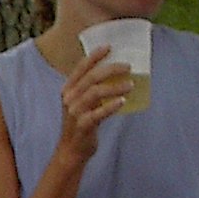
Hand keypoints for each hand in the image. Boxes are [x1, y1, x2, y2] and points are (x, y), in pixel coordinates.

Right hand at [58, 45, 133, 161]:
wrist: (71, 150)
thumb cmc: (81, 123)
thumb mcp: (81, 103)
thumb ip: (92, 89)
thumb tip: (117, 74)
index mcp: (68, 90)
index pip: (80, 68)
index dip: (94, 56)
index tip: (109, 47)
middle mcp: (69, 99)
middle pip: (91, 78)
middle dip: (111, 69)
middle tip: (128, 67)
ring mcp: (75, 112)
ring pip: (95, 92)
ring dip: (115, 87)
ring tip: (130, 85)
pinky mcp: (82, 126)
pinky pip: (98, 113)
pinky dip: (111, 106)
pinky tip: (122, 102)